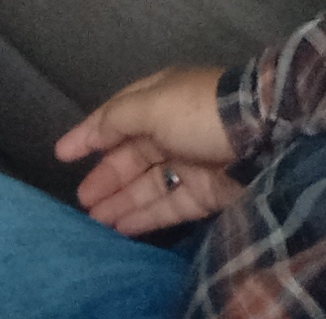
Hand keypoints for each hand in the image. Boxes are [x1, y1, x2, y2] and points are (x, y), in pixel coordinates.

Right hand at [57, 66, 238, 235]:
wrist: (264, 134)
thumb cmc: (199, 112)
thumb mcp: (152, 105)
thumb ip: (117, 119)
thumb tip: (93, 132)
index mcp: (160, 98)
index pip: (116, 116)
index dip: (89, 134)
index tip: (61, 154)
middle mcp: (173, 128)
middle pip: (131, 154)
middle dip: (105, 175)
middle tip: (80, 199)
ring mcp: (190, 161)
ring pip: (148, 183)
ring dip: (121, 199)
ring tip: (94, 220)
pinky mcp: (205, 191)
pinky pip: (168, 204)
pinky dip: (144, 215)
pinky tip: (122, 227)